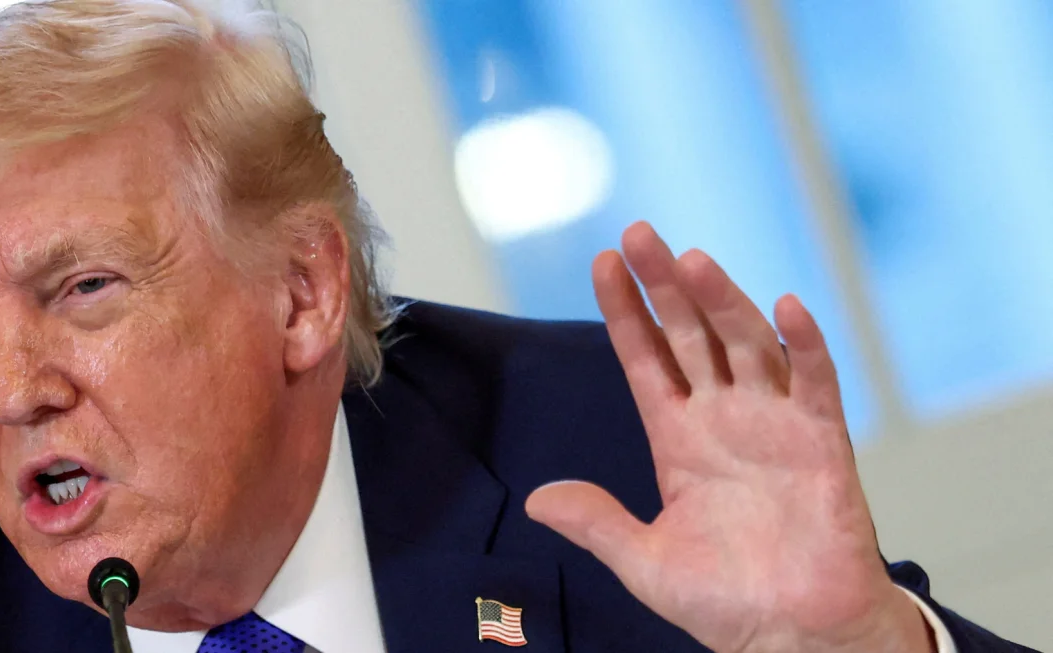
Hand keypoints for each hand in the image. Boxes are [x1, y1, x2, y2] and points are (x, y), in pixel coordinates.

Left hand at [526, 223, 932, 652]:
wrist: (794, 639)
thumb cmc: (726, 602)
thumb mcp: (644, 561)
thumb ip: (597, 523)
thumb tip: (537, 500)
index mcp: (679, 438)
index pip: (648, 358)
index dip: (626, 312)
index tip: (604, 263)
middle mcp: (724, 419)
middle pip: (691, 335)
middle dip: (664, 286)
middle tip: (639, 234)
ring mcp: (774, 425)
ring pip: (745, 344)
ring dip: (722, 300)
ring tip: (691, 260)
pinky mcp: (823, 444)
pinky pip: (815, 384)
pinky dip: (805, 346)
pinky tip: (787, 307)